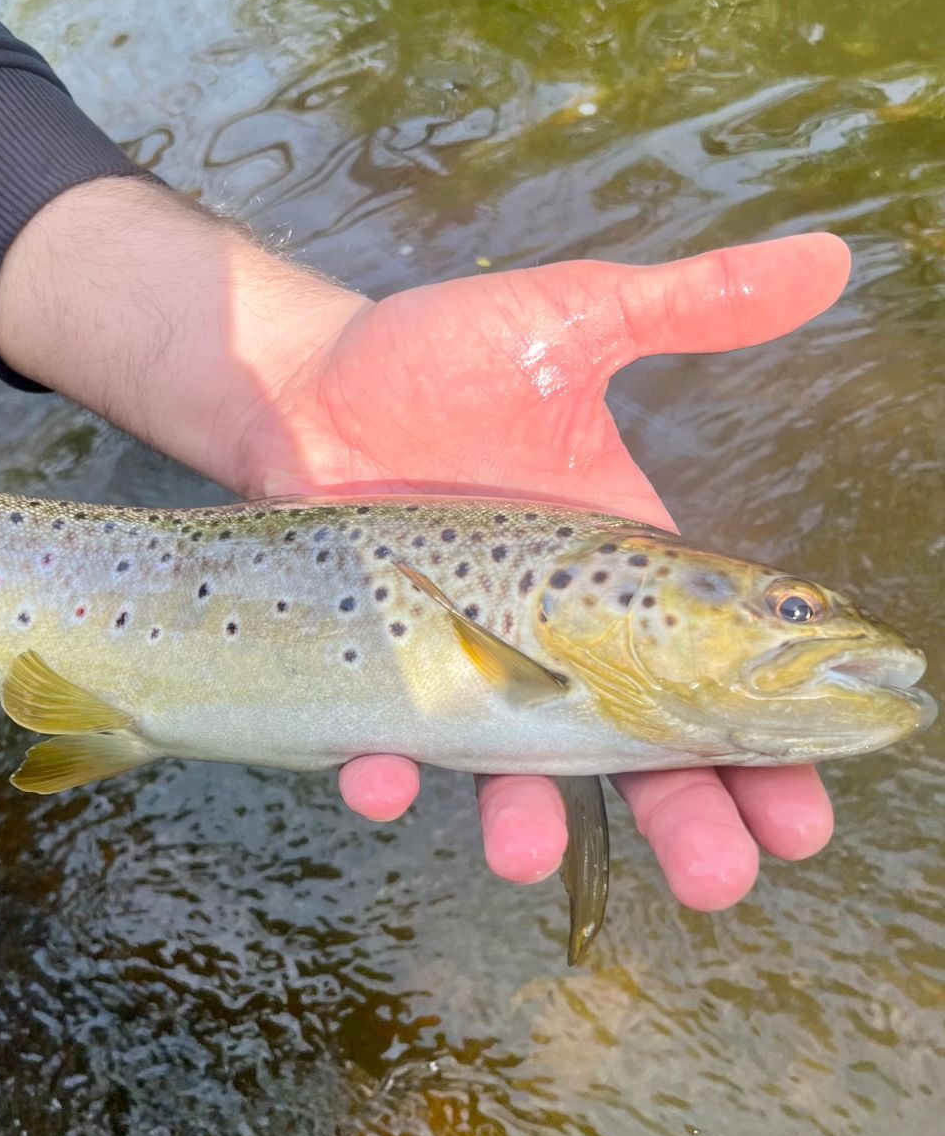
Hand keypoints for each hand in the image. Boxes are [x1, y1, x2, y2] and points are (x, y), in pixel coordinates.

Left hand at [0, 179, 847, 914]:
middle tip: (721, 879)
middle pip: (634, 750)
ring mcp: (463, 660)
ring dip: (527, 824)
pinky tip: (383, 780)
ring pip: (510, 770)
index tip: (806, 816)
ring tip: (526, 855)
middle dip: (681, 818)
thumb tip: (831, 255)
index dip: (769, 749)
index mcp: (621, 572)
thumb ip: (688, 306)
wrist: (305, 383)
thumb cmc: (438, 356)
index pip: (716, 675)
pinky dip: (384, 770)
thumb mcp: (570, 318)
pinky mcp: (379, 666)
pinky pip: (385, 738)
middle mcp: (552, 634)